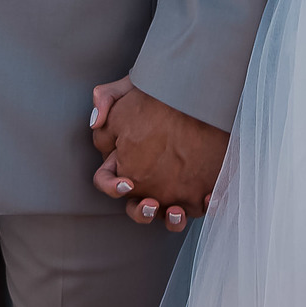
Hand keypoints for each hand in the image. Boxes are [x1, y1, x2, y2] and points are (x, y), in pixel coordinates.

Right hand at [90, 76, 226, 226]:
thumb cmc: (159, 89)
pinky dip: (205, 206)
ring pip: (166, 215)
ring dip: (170, 220)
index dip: (111, 187)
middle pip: (136, 207)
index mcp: (125, 158)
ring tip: (177, 212)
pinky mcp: (198, 183)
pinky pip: (200, 204)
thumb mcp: (131, 86)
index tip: (127, 183)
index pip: (107, 180)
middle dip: (141, 212)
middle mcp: (147, 177)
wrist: (197, 86)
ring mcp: (173, 183)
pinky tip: (210, 198)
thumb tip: (95, 122)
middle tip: (152, 205)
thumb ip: (106, 97)